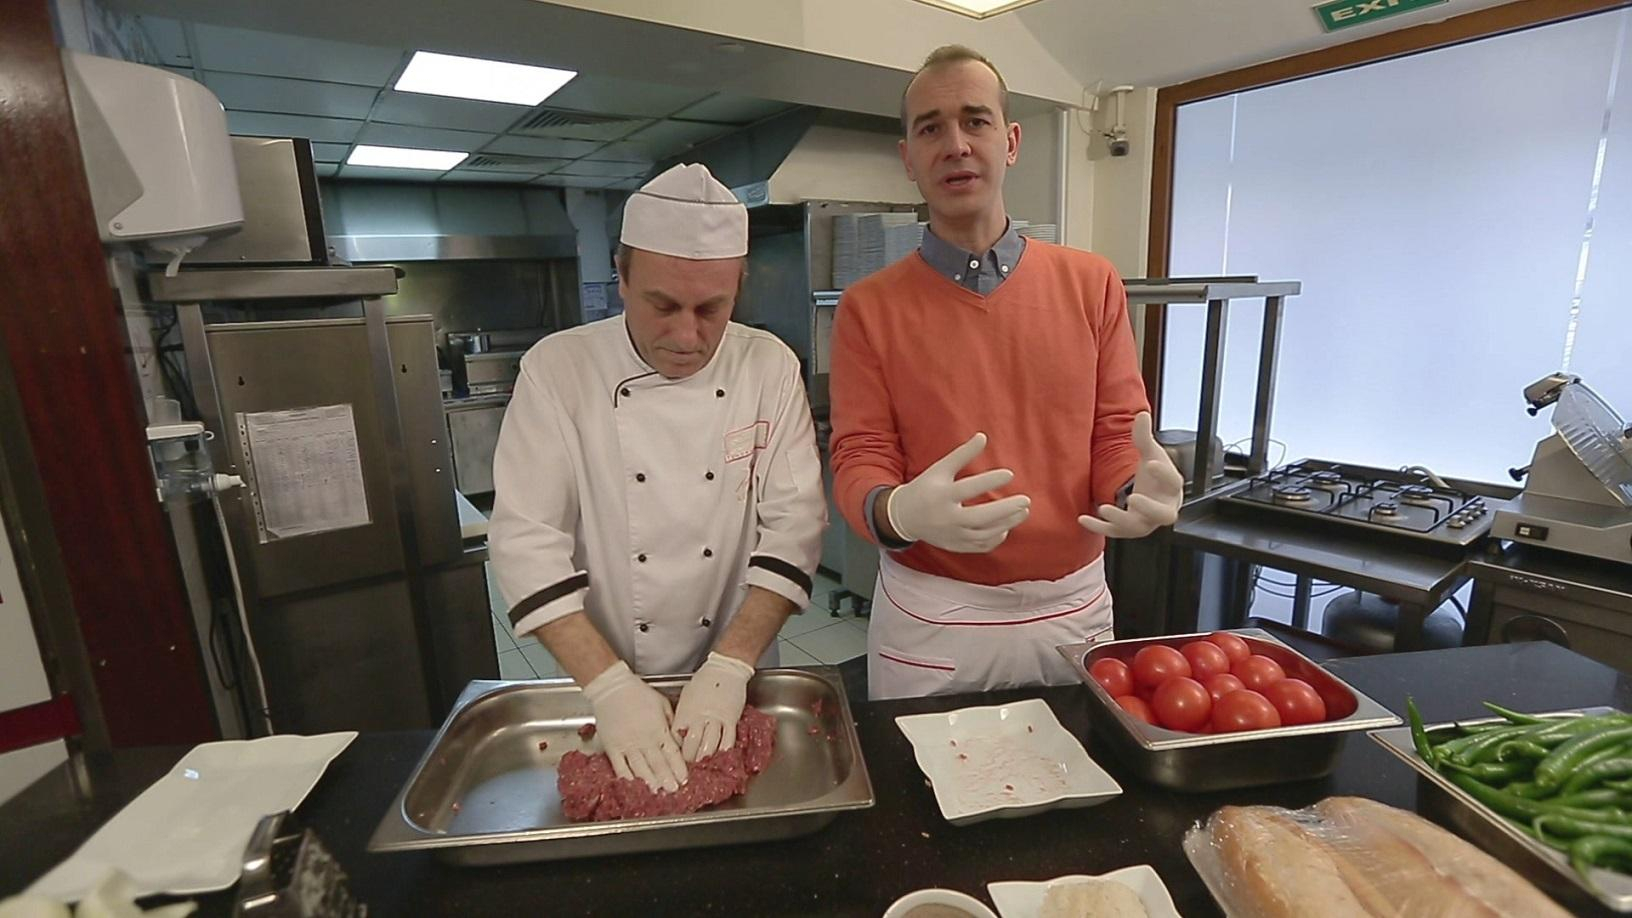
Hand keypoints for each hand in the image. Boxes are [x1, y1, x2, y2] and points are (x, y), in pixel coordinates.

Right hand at [583, 661, 686, 790]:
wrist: (612, 688)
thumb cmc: (639, 694)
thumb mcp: (662, 704)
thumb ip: (671, 724)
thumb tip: (679, 741)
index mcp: (658, 728)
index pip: (672, 752)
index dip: (679, 768)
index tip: (684, 779)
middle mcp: (644, 739)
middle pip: (658, 763)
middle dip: (667, 779)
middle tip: (673, 791)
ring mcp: (627, 744)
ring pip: (640, 768)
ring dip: (650, 782)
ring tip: (657, 793)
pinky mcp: (612, 747)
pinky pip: (620, 766)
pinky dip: (627, 778)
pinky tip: (634, 786)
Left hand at [671, 652, 754, 760]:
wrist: (725, 669)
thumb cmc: (704, 681)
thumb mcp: (686, 696)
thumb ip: (682, 714)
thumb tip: (677, 731)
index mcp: (686, 711)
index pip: (677, 736)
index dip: (675, 750)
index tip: (673, 760)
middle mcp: (700, 717)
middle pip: (692, 744)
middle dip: (688, 760)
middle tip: (686, 772)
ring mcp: (717, 719)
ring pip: (710, 745)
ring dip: (704, 759)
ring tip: (701, 769)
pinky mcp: (731, 720)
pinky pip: (728, 739)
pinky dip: (723, 750)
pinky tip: (720, 758)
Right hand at [885, 432, 1030, 551]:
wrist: (904, 517)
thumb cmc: (925, 488)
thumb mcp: (940, 469)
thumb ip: (962, 454)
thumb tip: (983, 436)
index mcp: (941, 496)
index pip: (968, 489)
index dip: (989, 481)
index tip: (1010, 474)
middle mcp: (947, 518)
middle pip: (980, 517)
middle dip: (1005, 510)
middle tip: (1025, 500)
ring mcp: (952, 535)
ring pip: (984, 534)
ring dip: (1007, 523)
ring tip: (1023, 511)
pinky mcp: (955, 546)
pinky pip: (980, 545)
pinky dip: (996, 538)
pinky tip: (1006, 527)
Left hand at [1079, 412, 1183, 538]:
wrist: (1152, 492)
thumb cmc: (1155, 473)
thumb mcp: (1149, 452)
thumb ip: (1144, 436)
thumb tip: (1142, 414)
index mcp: (1171, 487)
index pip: (1173, 482)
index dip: (1164, 474)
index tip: (1151, 463)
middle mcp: (1163, 507)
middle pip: (1164, 515)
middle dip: (1150, 508)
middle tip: (1134, 498)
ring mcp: (1147, 521)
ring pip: (1138, 527)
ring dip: (1121, 520)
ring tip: (1103, 508)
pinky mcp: (1129, 529)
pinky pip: (1115, 532)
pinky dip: (1099, 527)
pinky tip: (1083, 519)